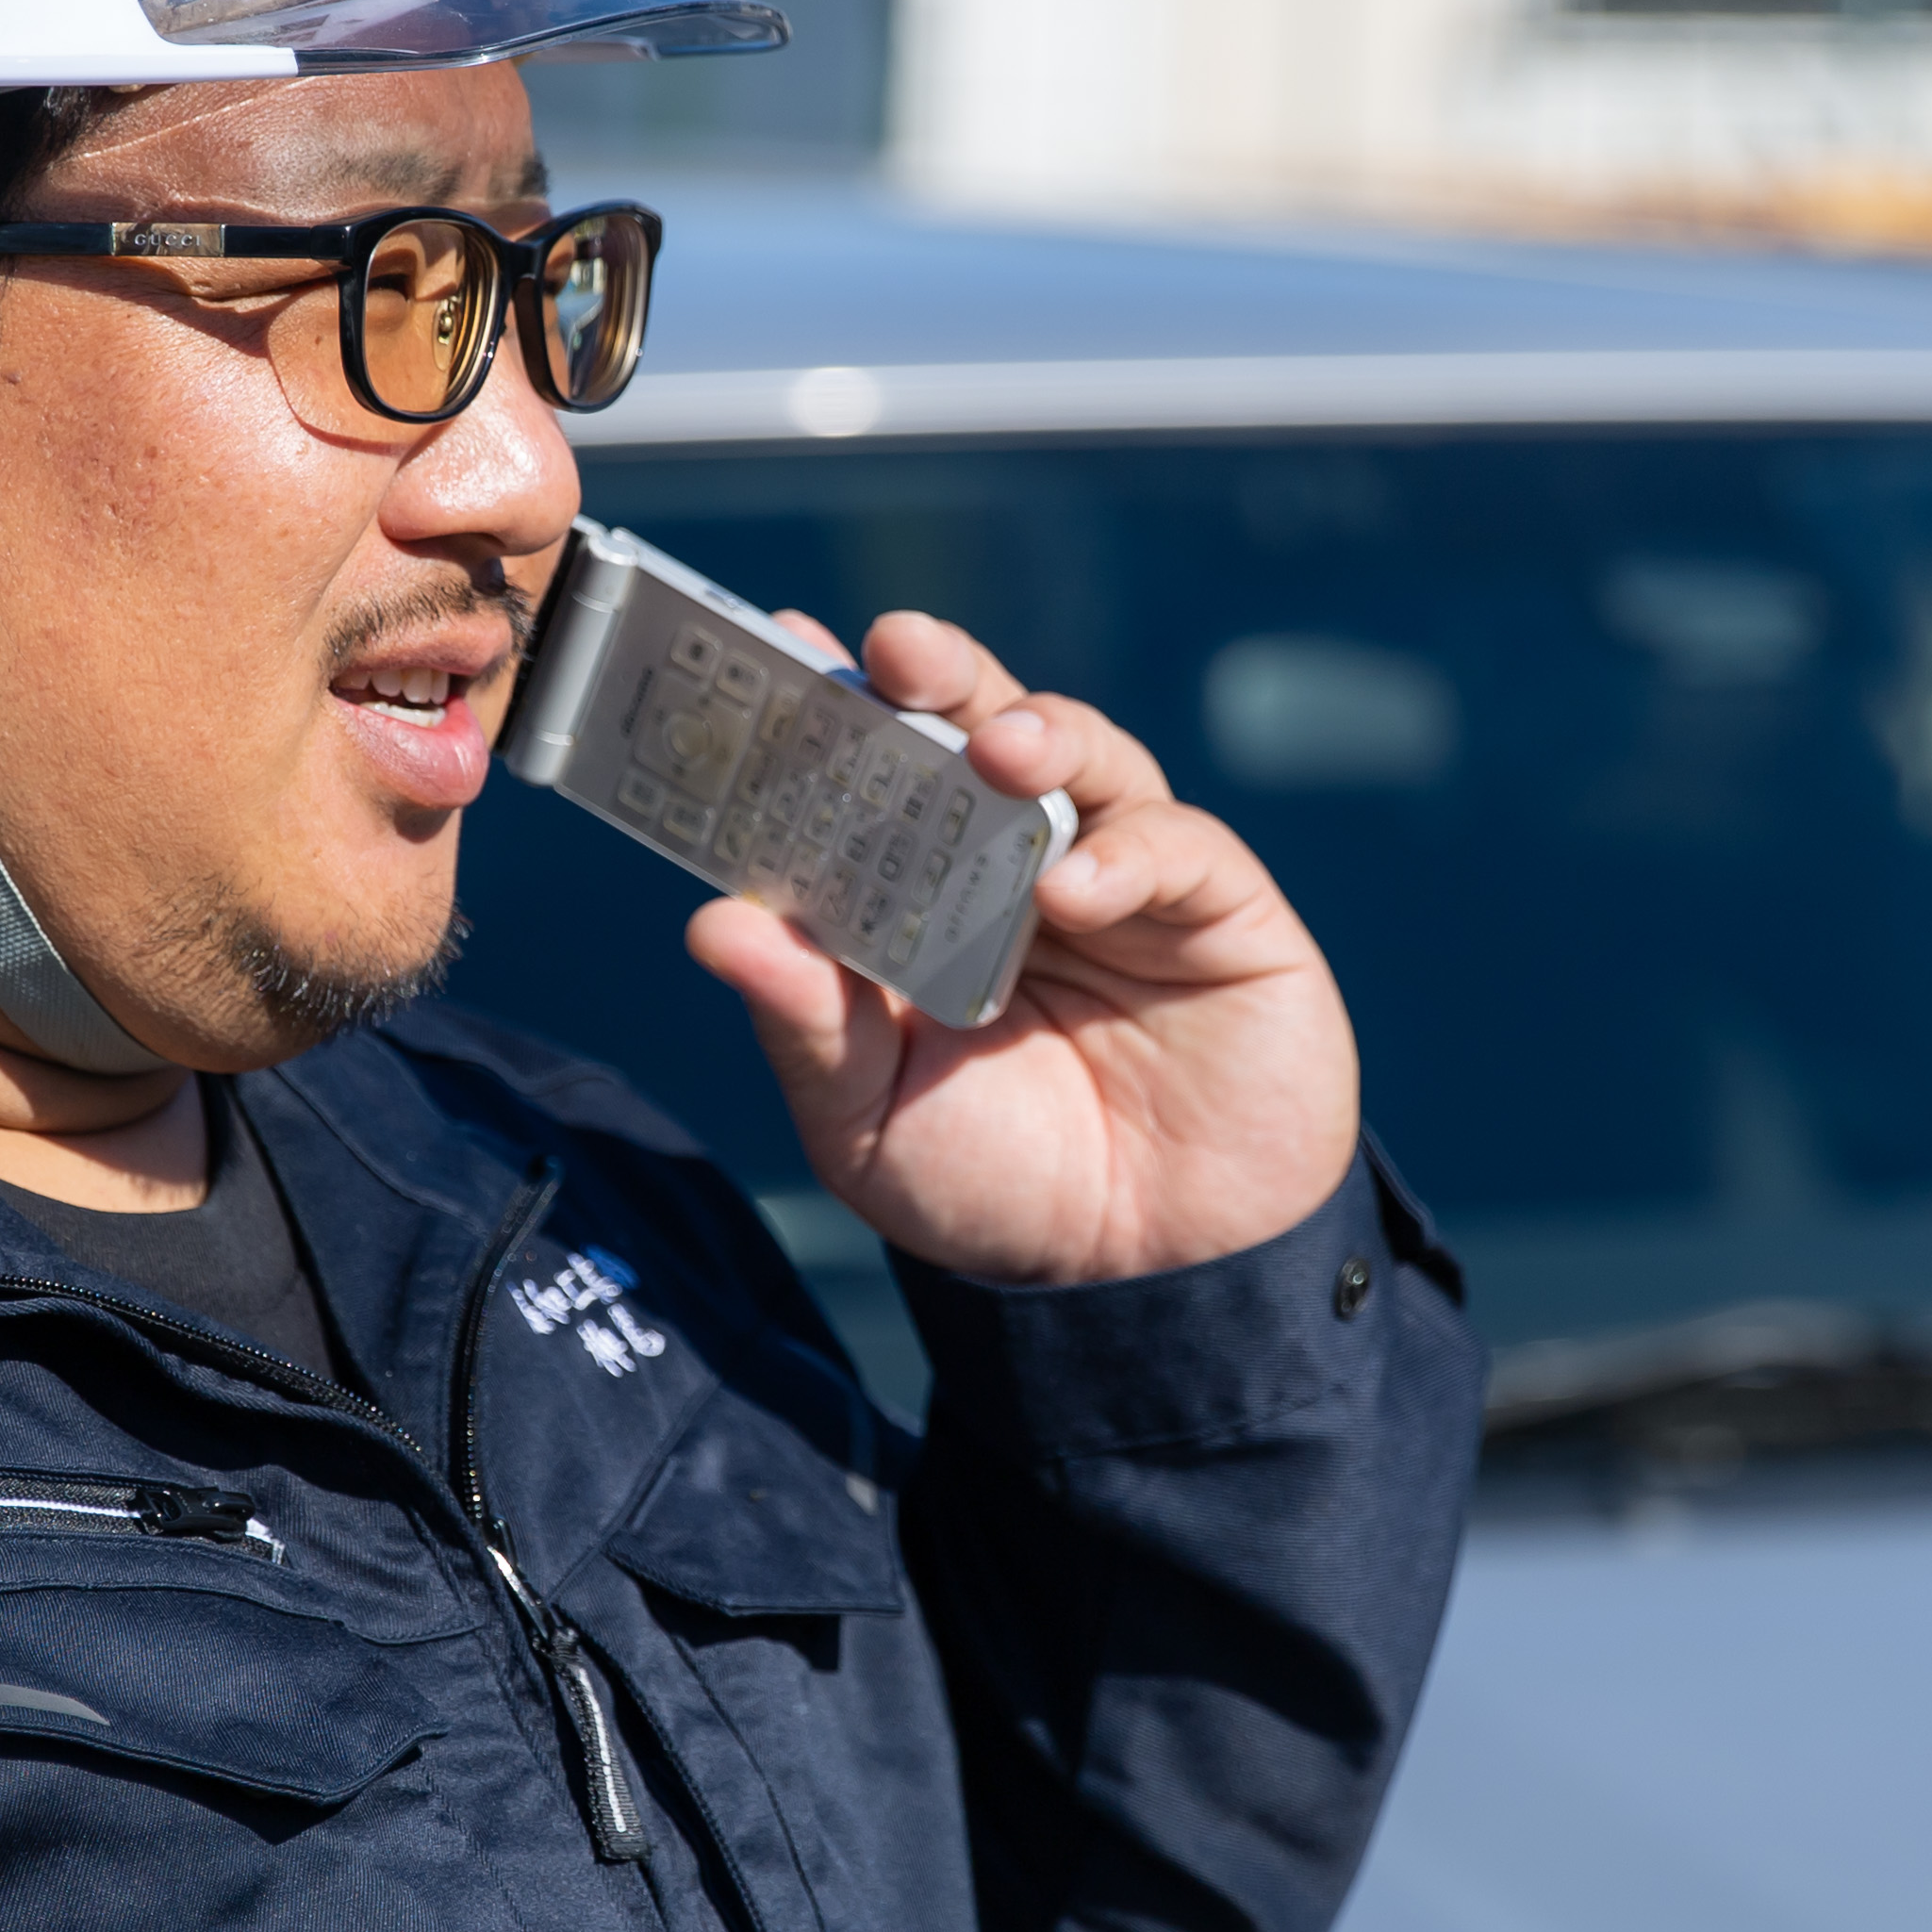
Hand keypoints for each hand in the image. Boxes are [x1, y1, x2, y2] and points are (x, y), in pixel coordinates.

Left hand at [683, 610, 1361, 1287]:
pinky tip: (1074, 891)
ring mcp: (1125, 878)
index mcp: (923, 894)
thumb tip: (710, 924)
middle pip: (978, 730)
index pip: (874, 775)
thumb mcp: (866, 1117)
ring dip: (1038, 734)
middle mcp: (1019, 862)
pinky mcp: (1221, 911)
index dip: (833, 708)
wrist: (1137, 1285)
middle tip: (894, 646)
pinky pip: (1178, 847)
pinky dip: (1125, 854)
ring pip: (1085, 758)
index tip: (779, 646)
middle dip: (940, 676)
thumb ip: (804, 1021)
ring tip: (996, 747)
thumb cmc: (992, 1186)